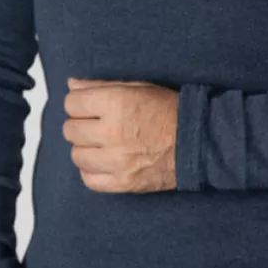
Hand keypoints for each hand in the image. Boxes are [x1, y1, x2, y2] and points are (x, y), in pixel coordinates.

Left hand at [62, 77, 178, 192]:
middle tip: (95, 125)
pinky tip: (104, 162)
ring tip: (101, 145)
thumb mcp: (138, 88)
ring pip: (76, 156)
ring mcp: (116, 161)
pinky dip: (92, 171)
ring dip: (85, 148)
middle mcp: (111, 132)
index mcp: (116, 103)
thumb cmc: (168, 110)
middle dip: (80, 125)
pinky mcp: (122, 183)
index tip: (88, 107)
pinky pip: (88, 180)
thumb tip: (71, 84)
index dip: (78, 103)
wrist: (198, 142)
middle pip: (70, 130)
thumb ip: (101, 85)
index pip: (71, 103)